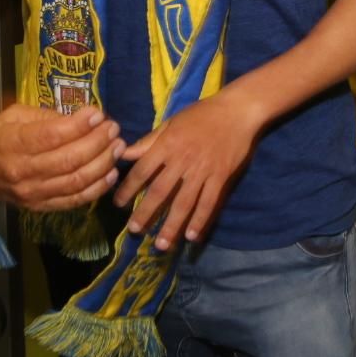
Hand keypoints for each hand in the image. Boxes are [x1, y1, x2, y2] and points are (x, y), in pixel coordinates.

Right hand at [0, 103, 121, 211]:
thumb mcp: (14, 115)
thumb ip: (46, 115)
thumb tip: (82, 118)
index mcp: (11, 143)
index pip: (51, 136)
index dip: (79, 125)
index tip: (98, 114)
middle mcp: (22, 171)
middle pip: (68, 159)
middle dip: (97, 142)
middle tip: (113, 128)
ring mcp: (33, 193)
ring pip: (76, 181)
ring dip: (103, 163)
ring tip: (118, 146)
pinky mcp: (41, 207)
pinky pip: (75, 200)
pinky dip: (97, 188)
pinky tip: (111, 173)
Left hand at [113, 92, 262, 251]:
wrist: (237, 111)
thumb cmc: (202, 114)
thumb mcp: (171, 122)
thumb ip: (148, 141)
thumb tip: (123, 153)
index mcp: (167, 144)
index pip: (142, 170)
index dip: (128, 188)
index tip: (118, 204)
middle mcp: (182, 160)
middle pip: (160, 191)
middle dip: (146, 213)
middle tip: (135, 231)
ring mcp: (203, 170)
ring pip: (184, 202)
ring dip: (172, 225)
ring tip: (162, 245)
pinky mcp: (221, 177)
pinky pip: (209, 202)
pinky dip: (200, 220)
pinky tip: (192, 236)